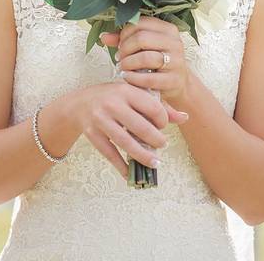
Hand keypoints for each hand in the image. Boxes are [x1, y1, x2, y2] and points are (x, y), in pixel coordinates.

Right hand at [75, 82, 189, 176]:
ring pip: (126, 142)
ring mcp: (100, 119)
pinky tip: (130, 173)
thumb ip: (158, 105)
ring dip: (143, 156)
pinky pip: (109, 153)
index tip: (162, 127)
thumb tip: (185, 118)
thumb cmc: (111, 98)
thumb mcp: (132, 94)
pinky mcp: (92, 134)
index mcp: (125, 90)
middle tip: (162, 145)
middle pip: (141, 127)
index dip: (162, 120)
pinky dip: (121, 166)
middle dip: (156, 140)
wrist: (78, 103)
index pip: (152, 107)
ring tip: (155, 162)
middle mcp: (112, 104)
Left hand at [100, 15, 191, 105]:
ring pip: (145, 57)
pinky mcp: (173, 80)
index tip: (120, 43)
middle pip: (141, 39)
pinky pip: (148, 78)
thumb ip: (124, 39)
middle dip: (125, 48)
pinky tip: (127, 77)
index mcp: (167, 29)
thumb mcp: (144, 46)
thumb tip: (104, 37)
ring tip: (122, 67)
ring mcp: (176, 61)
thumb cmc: (157, 61)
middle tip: (119, 57)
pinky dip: (133, 78)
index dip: (124, 33)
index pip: (140, 23)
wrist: (178, 83)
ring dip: (127, 63)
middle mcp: (174, 43)